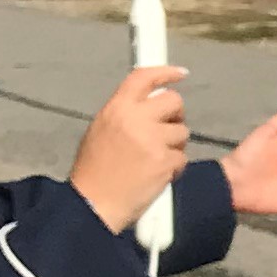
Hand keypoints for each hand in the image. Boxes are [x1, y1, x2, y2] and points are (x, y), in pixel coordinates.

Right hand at [69, 62, 188, 232]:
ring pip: (183, 131)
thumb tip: (150, 104)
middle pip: (174, 101)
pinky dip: (174, 167)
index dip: (165, 72)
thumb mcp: (101, 130)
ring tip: (153, 159)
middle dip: (175, 115)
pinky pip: (182, 157)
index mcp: (116, 108)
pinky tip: (156, 175)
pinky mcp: (165, 161)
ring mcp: (152, 140)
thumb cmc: (95, 170)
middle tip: (166, 130)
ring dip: (174, 144)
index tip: (180, 73)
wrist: (93, 204)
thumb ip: (125, 114)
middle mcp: (135, 119)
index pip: (143, 78)